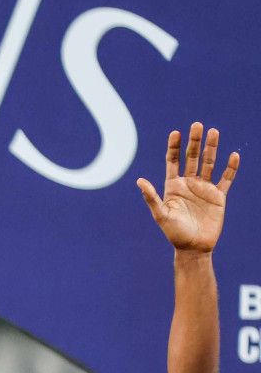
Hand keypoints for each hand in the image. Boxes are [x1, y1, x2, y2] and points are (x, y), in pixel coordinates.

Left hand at [138, 123, 238, 252]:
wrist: (193, 247)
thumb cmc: (174, 233)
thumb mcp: (161, 215)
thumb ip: (151, 197)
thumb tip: (139, 181)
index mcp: (173, 186)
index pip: (173, 161)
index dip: (174, 147)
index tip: (176, 132)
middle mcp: (189, 184)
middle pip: (192, 158)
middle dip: (194, 142)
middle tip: (197, 125)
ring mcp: (204, 188)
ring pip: (209, 163)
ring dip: (212, 148)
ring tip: (214, 131)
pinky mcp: (218, 196)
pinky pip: (226, 179)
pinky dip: (230, 168)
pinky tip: (233, 155)